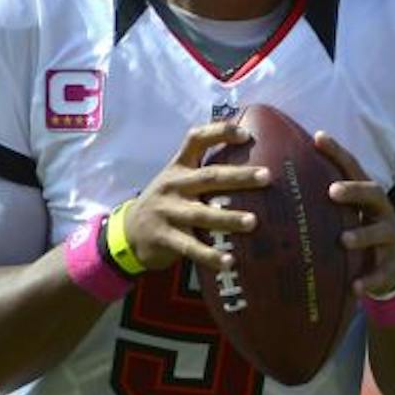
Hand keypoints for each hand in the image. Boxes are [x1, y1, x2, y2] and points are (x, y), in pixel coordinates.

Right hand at [120, 121, 268, 275]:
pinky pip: (190, 247)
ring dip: (228, 218)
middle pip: (209, 177)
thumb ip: (202, 173)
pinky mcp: (164, 238)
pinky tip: (229, 262)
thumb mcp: (176, 180)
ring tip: (253, 222)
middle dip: (239, 177)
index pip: (197, 139)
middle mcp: (173, 185)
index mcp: (178, 167)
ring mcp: (168, 211)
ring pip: (202, 214)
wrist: (128, 232)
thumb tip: (250, 168)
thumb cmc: (166, 203)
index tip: (247, 135)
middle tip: (266, 176)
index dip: (220, 133)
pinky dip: (210, 256)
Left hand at [315, 130, 394, 298]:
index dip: (337, 152)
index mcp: (365, 194)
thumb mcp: (341, 211)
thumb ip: (319, 194)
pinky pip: (380, 273)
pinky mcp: (389, 265)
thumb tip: (274, 172)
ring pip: (380, 232)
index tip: (318, 138)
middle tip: (332, 191)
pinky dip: (368, 279)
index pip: (353, 167)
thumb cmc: (353, 229)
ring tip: (343, 239)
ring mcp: (388, 238)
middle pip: (373, 193)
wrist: (386, 266)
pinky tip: (355, 286)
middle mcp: (380, 211)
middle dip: (355, 190)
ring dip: (362, 234)